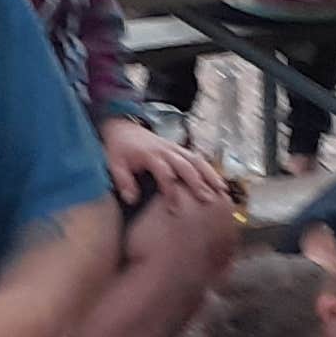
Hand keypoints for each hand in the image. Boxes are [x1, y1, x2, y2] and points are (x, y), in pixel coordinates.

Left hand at [102, 119, 229, 208]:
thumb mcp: (114, 164)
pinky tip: (218, 181)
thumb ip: (123, 181)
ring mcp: (174, 148)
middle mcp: (166, 150)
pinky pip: (197, 157)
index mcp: (150, 155)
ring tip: (221, 190)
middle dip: (197, 183)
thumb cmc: (119, 149)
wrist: (123, 127)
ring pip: (196, 160)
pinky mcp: (179, 148)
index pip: (164, 173)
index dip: (170, 191)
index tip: (175, 209)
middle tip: (207, 200)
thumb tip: (132, 200)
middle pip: (186, 166)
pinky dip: (209, 168)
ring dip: (209, 174)